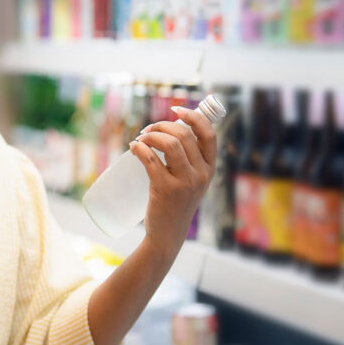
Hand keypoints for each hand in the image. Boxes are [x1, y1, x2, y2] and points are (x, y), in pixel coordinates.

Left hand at [129, 106, 216, 251]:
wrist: (167, 234)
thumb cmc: (175, 203)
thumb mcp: (191, 181)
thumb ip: (187, 160)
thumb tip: (166, 132)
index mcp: (209, 169)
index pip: (209, 134)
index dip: (193, 116)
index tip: (175, 110)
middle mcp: (201, 175)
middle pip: (183, 135)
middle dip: (161, 126)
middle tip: (147, 131)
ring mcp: (185, 183)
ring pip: (170, 144)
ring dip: (151, 135)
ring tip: (140, 139)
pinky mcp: (166, 189)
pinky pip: (150, 159)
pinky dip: (139, 148)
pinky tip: (133, 147)